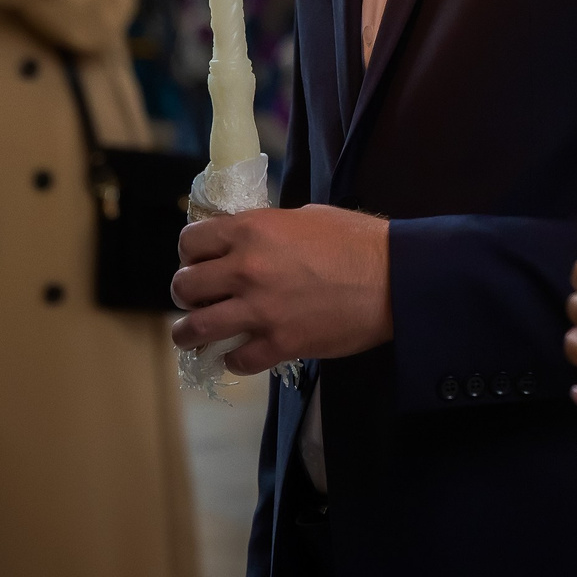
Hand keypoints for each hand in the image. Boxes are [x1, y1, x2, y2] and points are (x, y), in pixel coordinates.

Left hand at [171, 205, 391, 374]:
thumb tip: (247, 243)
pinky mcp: (279, 344)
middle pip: (184, 286)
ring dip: (190, 333)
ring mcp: (260, 310)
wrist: (393, 278)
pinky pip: (236, 360)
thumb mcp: (303, 217)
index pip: (191, 241)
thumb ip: (266, 230)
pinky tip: (241, 353)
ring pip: (196, 329)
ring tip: (193, 335)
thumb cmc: (355, 240)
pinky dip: (234, 359)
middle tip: (198, 299)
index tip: (199, 262)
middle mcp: (245, 269)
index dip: (191, 253)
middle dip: (186, 294)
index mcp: (250, 230)